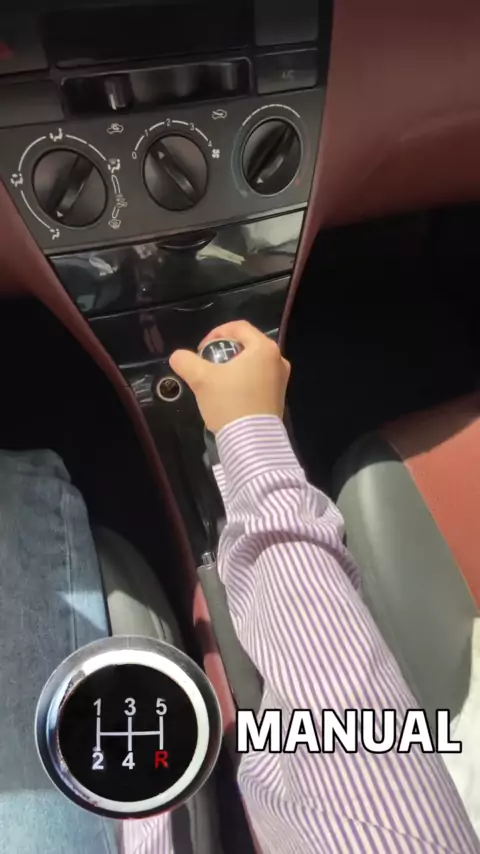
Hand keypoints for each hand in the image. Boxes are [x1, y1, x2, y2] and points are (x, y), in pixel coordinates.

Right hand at [169, 321, 290, 432]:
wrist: (252, 442)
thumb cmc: (229, 403)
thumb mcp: (201, 379)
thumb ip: (185, 361)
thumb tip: (177, 357)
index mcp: (264, 348)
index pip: (238, 327)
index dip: (215, 333)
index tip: (201, 350)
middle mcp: (278, 360)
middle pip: (246, 344)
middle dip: (223, 351)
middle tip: (206, 365)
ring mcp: (281, 379)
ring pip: (252, 363)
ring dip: (232, 367)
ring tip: (215, 381)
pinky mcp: (279, 397)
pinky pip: (259, 379)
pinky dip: (243, 380)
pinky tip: (229, 395)